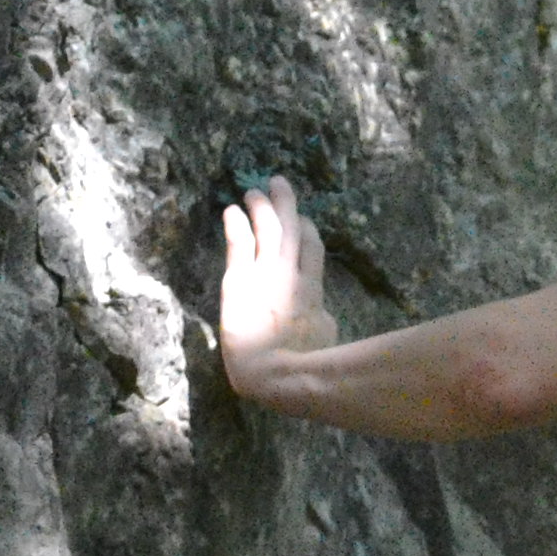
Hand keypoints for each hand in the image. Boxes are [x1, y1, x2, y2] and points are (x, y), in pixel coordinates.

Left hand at [218, 177, 337, 398]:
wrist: (278, 372)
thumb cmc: (305, 365)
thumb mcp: (323, 339)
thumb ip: (320, 320)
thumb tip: (322, 317)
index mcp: (312, 291)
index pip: (313, 250)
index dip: (307, 231)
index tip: (302, 220)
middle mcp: (291, 275)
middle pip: (291, 230)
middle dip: (285, 205)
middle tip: (279, 183)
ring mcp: (266, 275)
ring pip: (267, 230)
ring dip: (261, 208)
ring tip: (254, 190)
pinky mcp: (239, 280)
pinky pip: (239, 244)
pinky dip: (237, 224)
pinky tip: (232, 209)